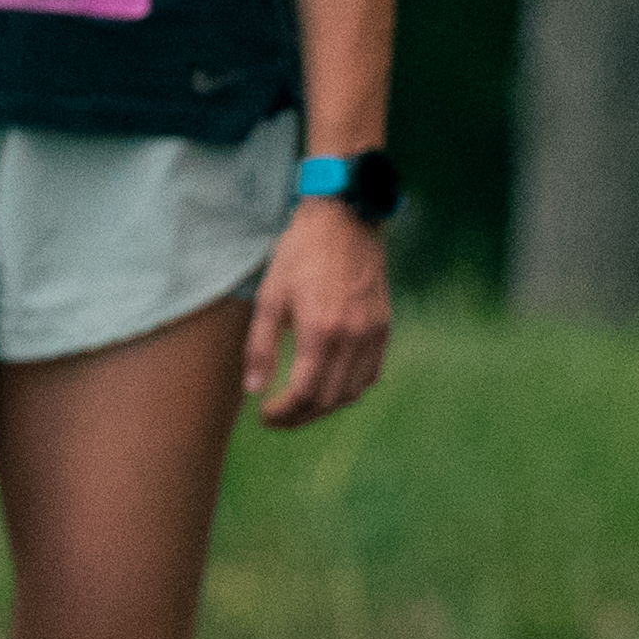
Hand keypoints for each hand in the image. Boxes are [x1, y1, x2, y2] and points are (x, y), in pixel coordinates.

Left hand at [246, 192, 399, 422]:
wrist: (345, 220)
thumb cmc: (301, 253)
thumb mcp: (270, 295)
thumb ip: (261, 346)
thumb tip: (254, 389)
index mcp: (320, 329)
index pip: (303, 392)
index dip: (283, 413)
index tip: (265, 416)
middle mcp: (351, 337)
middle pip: (328, 399)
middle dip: (300, 417)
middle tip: (278, 418)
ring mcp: (372, 333)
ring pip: (352, 392)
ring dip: (325, 408)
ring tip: (301, 408)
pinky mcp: (383, 327)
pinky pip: (371, 374)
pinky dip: (351, 390)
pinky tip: (331, 388)